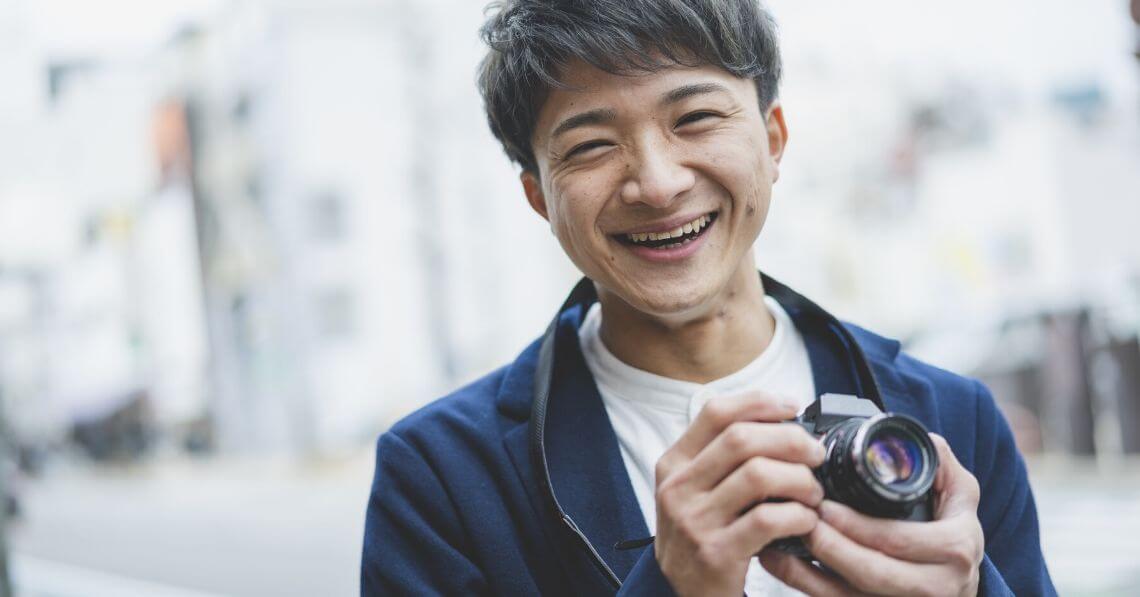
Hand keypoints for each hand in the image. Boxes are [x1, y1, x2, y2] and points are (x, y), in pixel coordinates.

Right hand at [653, 392, 826, 596]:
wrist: (681, 596)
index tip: (792, 407)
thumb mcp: (694, 491)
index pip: (716, 413)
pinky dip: (799, 516)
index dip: (759, 402)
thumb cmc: (700, 537)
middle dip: (791, 440)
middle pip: (742, 438)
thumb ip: (723, 458)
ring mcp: (694, 521)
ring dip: (799, 479)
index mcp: (674, 464)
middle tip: (815, 455)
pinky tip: (805, 521)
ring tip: (813, 493)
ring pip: (759, 474)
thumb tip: (782, 424)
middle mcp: (678, 488)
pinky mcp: (716, 553)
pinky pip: (769, 520)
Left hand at [758, 434, 983, 596]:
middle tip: (798, 520)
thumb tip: (901, 439)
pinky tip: (780, 565)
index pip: (896, 539)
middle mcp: (934, 588)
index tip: (822, 506)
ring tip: (775, 543)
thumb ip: (937, 462)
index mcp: (953, 550)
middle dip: (828, 548)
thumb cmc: (954, 533)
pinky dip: (804, 587)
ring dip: (806, 574)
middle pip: (871, 573)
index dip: (855, 525)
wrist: (960, 584)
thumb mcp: (959, 495)